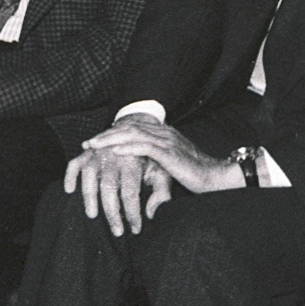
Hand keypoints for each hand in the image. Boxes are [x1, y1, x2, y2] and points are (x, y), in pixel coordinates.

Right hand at [64, 135, 175, 236]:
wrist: (139, 131)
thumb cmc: (151, 159)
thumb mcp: (162, 172)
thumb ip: (161, 191)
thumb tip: (151, 214)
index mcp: (132, 162)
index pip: (130, 192)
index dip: (132, 213)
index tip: (135, 229)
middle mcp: (113, 157)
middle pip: (108, 187)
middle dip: (112, 212)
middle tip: (116, 232)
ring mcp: (97, 154)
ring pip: (88, 176)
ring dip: (89, 197)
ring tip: (92, 215)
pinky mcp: (86, 153)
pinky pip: (74, 164)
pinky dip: (69, 176)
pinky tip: (69, 191)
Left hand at [82, 117, 241, 195]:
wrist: (216, 177)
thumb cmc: (194, 173)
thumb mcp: (169, 165)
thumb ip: (154, 164)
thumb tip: (138, 171)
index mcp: (163, 133)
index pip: (132, 128)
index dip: (112, 133)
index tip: (94, 141)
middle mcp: (164, 133)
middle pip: (129, 128)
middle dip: (106, 135)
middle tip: (88, 143)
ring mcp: (167, 141)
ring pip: (133, 134)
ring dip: (111, 139)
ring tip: (94, 146)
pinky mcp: (170, 153)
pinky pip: (145, 147)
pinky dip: (128, 148)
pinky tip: (115, 151)